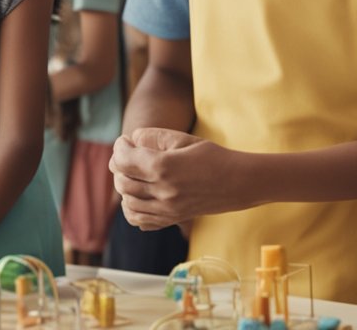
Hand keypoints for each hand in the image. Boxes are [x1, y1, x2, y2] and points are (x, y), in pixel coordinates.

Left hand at [110, 127, 242, 230]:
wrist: (237, 183)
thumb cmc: (211, 156)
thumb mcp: (182, 139)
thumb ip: (153, 136)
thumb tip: (131, 140)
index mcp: (164, 167)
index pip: (124, 160)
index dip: (119, 147)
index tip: (125, 141)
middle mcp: (163, 191)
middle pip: (122, 181)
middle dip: (119, 166)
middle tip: (128, 156)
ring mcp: (166, 210)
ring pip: (127, 203)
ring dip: (124, 187)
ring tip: (133, 175)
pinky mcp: (171, 220)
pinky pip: (139, 220)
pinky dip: (131, 209)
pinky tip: (138, 195)